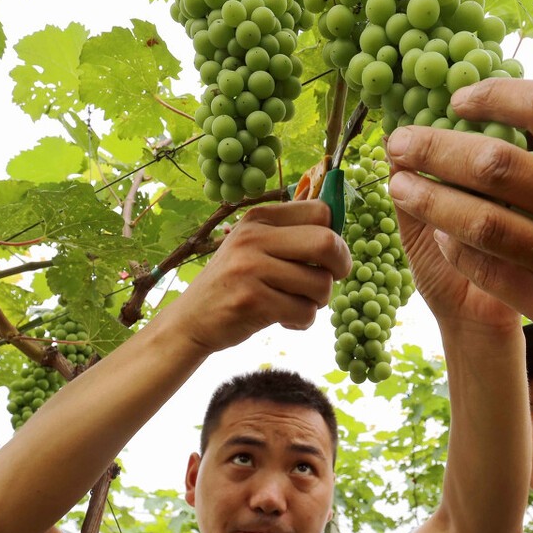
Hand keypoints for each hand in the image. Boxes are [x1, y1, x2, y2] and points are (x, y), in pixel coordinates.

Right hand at [167, 201, 351, 354]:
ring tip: (296, 303)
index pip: (321, 211)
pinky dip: (302, 321)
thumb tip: (340, 236)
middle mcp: (253, 237)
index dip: (336, 236)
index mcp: (259, 218)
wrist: (191, 319)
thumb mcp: (253, 247)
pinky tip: (284, 319)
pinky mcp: (252, 301)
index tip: (329, 256)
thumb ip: (290, 237)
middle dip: (340, 267)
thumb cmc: (234, 283)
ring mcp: (251, 269)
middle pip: (328, 242)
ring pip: (321, 284)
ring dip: (318, 301)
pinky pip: (305, 312)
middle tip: (327, 282)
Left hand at [384, 79, 532, 382]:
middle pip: (496, 162)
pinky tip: (439, 234)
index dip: (493, 94)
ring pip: (481, 221)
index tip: (458, 98)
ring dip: (430, 200)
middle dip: (435, 148)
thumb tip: (515, 118)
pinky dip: (456, 248)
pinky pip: (488, 270)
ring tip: (400, 186)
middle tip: (399, 142)